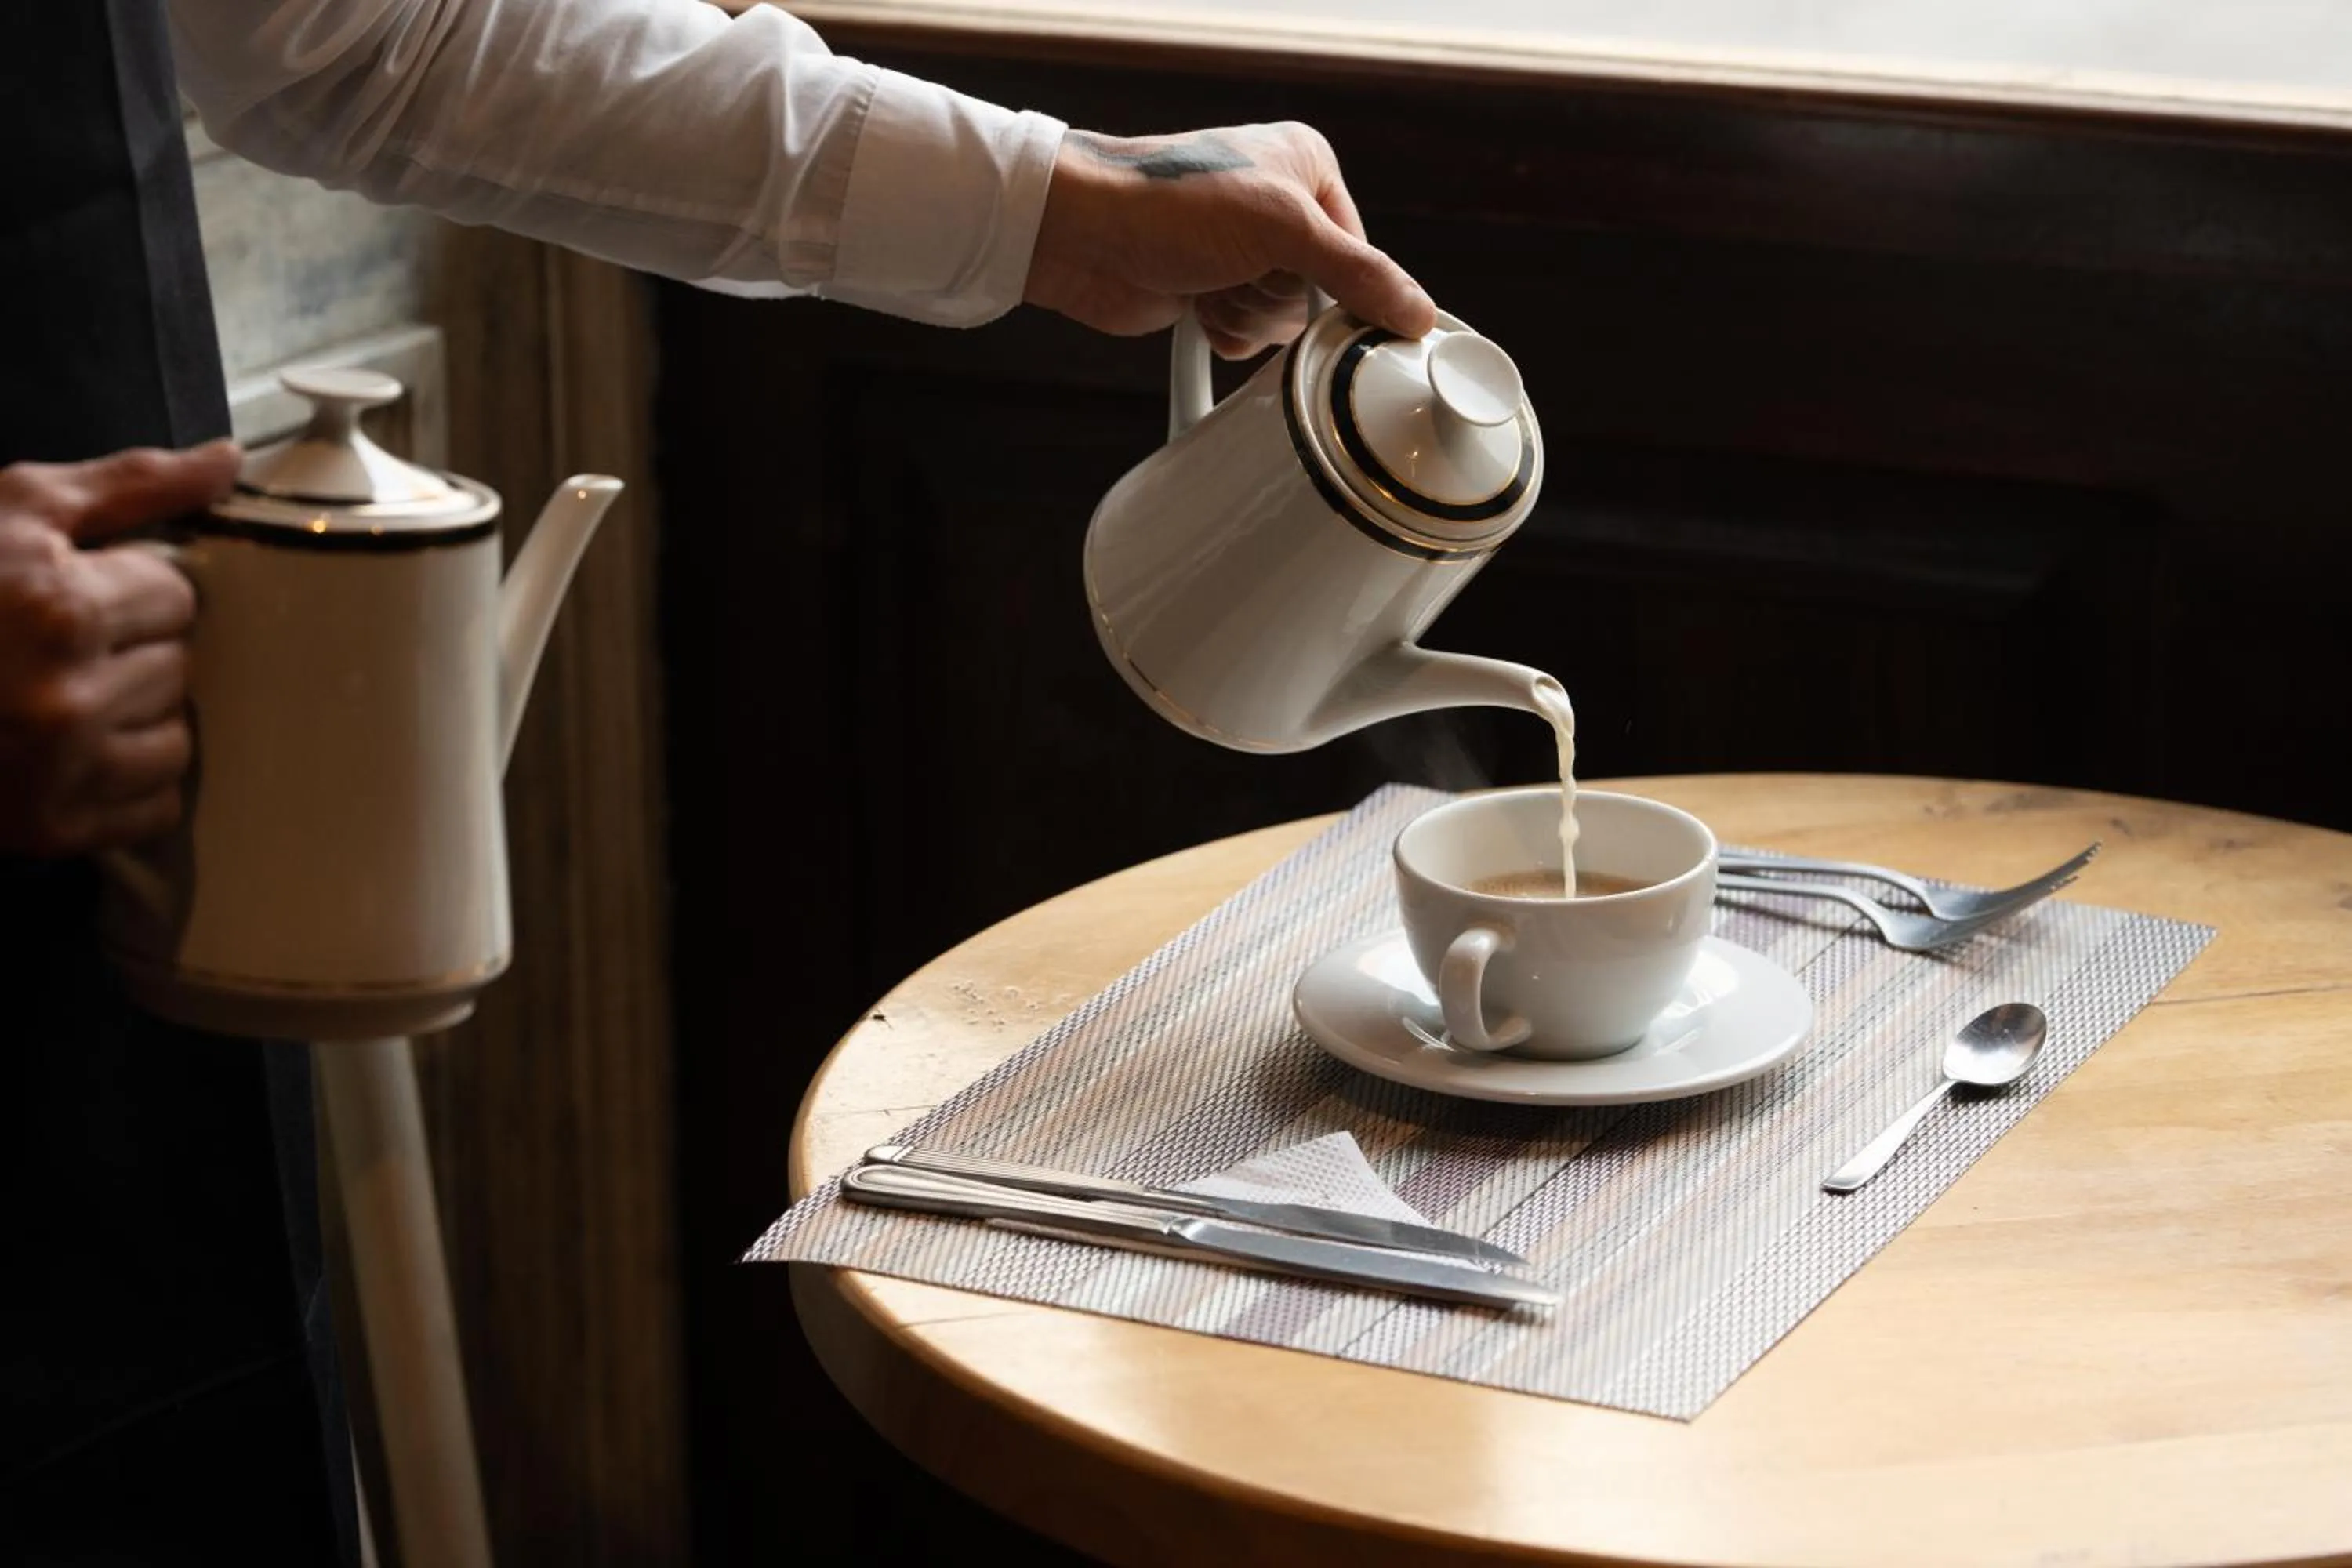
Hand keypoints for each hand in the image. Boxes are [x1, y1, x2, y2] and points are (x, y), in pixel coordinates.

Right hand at [0, 443, 237, 856]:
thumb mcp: (13, 511)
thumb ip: (129, 484)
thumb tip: (226, 460)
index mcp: (62, 611)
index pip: (177, 596)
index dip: (131, 589)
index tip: (80, 595)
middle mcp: (69, 697)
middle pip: (179, 665)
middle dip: (134, 651)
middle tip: (60, 649)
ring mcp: (62, 770)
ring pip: (177, 739)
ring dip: (138, 718)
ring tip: (66, 699)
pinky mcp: (53, 828)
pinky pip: (156, 806)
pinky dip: (127, 783)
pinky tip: (72, 754)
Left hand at [1023, 121, 1438, 357]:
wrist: (1082, 236)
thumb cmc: (1172, 205)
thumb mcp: (1284, 230)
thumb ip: (1358, 274)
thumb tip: (1418, 311)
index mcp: (1306, 167)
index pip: (1361, 253)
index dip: (1340, 286)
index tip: (1328, 305)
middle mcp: (1277, 207)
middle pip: (1320, 293)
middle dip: (1278, 299)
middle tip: (1241, 275)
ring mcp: (1241, 253)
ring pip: (1282, 322)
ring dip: (1246, 316)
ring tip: (1210, 285)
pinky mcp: (1209, 290)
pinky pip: (1245, 336)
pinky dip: (1224, 333)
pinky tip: (1197, 308)